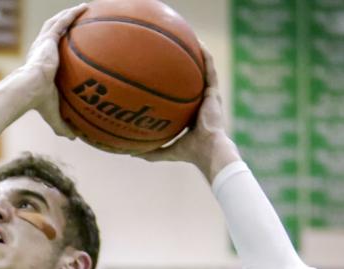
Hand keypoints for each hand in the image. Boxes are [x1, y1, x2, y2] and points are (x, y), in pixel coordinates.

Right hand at [25, 3, 87, 138]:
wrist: (28, 90)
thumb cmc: (38, 103)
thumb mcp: (54, 114)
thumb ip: (63, 124)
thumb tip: (74, 138)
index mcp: (42, 66)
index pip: (52, 53)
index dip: (60, 47)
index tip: (72, 46)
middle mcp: (42, 52)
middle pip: (55, 34)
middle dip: (66, 25)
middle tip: (80, 20)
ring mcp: (44, 43)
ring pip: (57, 23)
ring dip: (69, 14)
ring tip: (84, 8)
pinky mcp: (48, 38)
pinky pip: (63, 21)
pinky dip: (73, 13)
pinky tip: (85, 7)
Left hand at [139, 45, 238, 178]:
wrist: (207, 150)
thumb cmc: (189, 153)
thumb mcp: (166, 151)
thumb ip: (151, 151)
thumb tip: (130, 153)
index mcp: (192, 114)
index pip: (183, 97)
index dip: (175, 87)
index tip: (161, 77)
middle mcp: (201, 103)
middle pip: (192, 80)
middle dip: (185, 67)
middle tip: (171, 55)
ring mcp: (209, 96)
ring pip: (203, 70)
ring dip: (197, 55)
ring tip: (189, 39)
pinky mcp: (214, 92)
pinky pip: (210, 70)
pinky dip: (206, 57)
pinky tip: (199, 44)